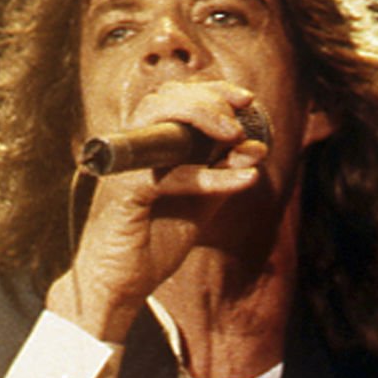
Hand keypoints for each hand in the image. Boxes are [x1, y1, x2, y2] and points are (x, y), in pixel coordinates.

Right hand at [50, 79, 269, 340]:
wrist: (121, 286)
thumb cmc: (153, 240)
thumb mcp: (200, 202)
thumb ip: (223, 173)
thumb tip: (256, 146)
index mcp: (146, 147)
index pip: (174, 98)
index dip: (211, 91)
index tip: (247, 100)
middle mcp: (131, 150)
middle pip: (164, 99)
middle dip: (208, 99)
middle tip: (241, 118)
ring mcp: (124, 168)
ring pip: (154, 118)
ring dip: (200, 119)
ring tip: (236, 136)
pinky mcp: (123, 194)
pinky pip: (167, 174)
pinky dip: (206, 176)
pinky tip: (242, 180)